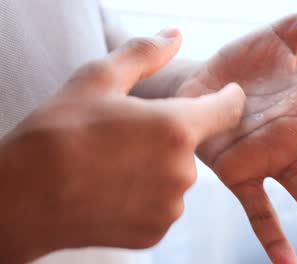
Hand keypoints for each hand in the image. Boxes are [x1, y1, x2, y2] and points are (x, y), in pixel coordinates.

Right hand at [0, 28, 244, 263]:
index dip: (229, 99)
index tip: (227, 95)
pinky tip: (113, 190)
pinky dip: (145, 197)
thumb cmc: (59, 132)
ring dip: (156, 169)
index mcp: (177, 128)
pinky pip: (162, 206)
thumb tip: (174, 36)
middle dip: (170, 137)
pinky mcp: (154, 232)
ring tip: (114, 165)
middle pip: (191, 146)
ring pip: (175, 178)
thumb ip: (145, 54)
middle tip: (127, 136)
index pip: (226, 110)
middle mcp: (182, 172)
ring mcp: (169, 206)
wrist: (23, 197)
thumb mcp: (98, 78)